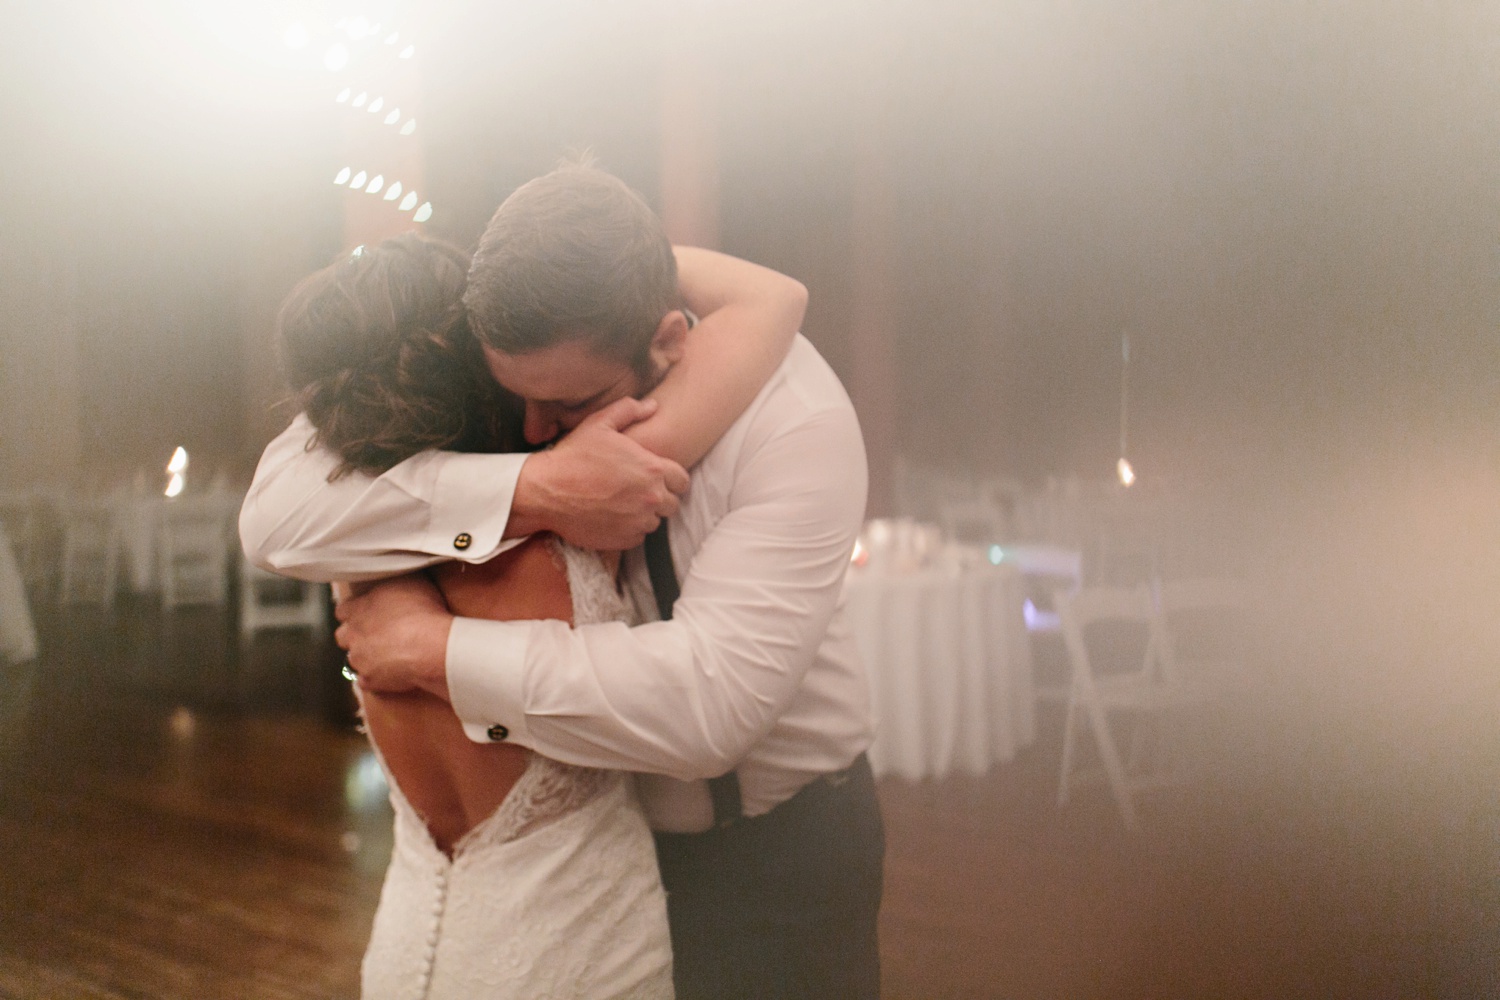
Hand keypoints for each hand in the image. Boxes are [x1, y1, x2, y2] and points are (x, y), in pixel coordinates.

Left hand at [334, 574, 453, 699]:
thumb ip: (392, 581)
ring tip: (388, 655)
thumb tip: (391, 573)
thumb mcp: (409, 582)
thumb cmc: (421, 610)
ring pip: (354, 659)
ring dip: (366, 657)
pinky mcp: (370, 681)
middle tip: (376, 635)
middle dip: (355, 636)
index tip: (366, 612)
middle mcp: (353, 634)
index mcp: (358, 609)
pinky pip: (366, 681)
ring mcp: (359, 660)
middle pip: (342, 636)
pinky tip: (391, 673)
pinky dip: (376, 678)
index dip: (355, 611)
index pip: (343, 610)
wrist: (430, 645)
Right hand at [510, 397, 689, 549]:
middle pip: (672, 504)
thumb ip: (629, 410)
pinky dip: (629, 529)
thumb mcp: (599, 424)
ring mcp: (638, 522)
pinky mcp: (624, 540)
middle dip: (659, 498)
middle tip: (637, 491)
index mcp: (652, 469)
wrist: (545, 491)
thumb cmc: (572, 456)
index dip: (672, 480)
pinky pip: (637, 537)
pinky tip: (611, 516)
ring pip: (654, 521)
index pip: (683, 481)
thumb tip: (653, 406)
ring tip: (621, 503)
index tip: (657, 479)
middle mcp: (651, 498)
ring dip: (644, 514)